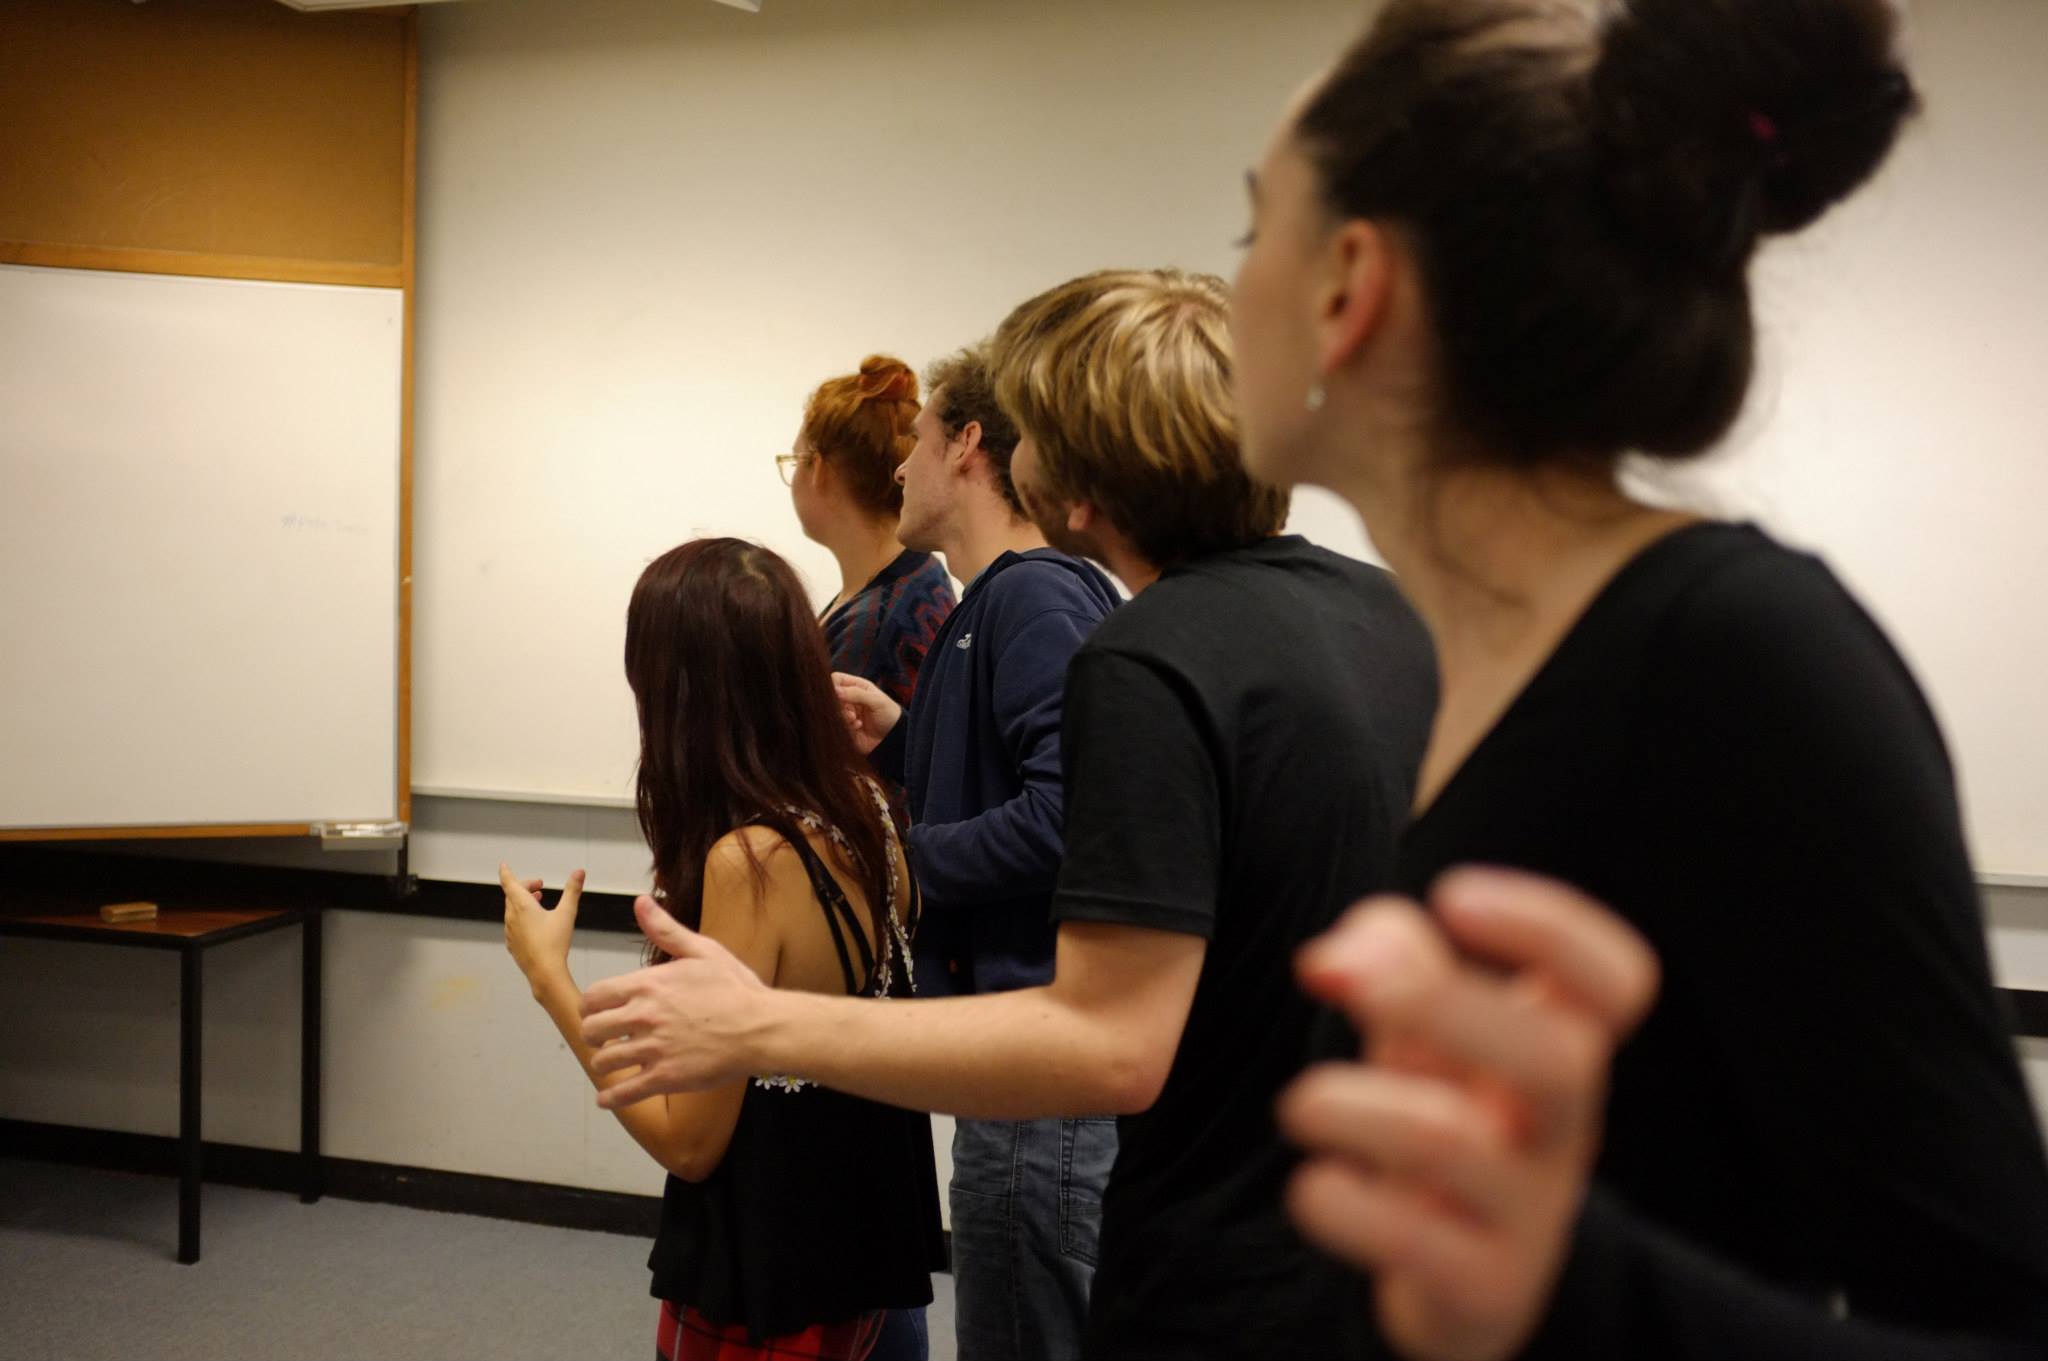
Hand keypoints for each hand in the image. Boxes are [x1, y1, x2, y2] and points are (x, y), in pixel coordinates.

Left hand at [500, 864, 583, 990]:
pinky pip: (513, 925)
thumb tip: (579, 872)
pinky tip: (534, 925)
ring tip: (538, 903)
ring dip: (523, 902)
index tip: (503, 866)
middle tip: (540, 887)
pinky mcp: (512, 944)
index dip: (506, 872)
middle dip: (525, 887)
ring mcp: (510, 932)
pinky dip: (521, 918)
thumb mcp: (567, 913)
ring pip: (512, 910)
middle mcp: (512, 917)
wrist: (545, 973)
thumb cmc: (555, 942)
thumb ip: (572, 891)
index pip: (509, 882)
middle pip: (513, 895)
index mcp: (522, 906)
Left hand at [579, 896, 774, 1106]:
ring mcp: (653, 1049)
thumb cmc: (736, 989)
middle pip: (592, 1031)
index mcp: (648, 985)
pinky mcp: (665, 1077)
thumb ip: (666, 930)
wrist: (763, 1027)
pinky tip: (608, 1098)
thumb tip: (641, 902)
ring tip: (613, 1063)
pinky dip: (611, 1098)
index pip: (594, 997)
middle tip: (604, 1039)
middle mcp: (644, 1016)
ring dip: (605, 1064)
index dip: (590, 1007)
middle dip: (594, 1035)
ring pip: (605, 1062)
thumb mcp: (703, 950)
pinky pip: (624, 1093)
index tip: (596, 1013)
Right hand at [832, 672, 901, 754]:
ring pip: (833, 712)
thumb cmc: (890, 714)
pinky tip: (858, 726)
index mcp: (856, 687)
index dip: (833, 684)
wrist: (894, 737)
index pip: (837, 679)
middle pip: (831, 697)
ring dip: (844, 716)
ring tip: (855, 719)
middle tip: (850, 711)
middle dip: (838, 704)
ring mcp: (846, 714)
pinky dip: (847, 726)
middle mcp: (849, 699)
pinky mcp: (846, 728)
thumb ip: (856, 694)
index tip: (836, 693)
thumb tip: (835, 690)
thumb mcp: (876, 700)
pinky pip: (838, 725)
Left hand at [1278, 869, 1658, 1360]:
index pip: (1616, 983)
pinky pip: (1413, 1240)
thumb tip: (1332, 959)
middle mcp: (1560, 1128)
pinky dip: (1343, 1203)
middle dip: (1442, 1003)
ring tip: (1301, 1105)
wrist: (1456, 1279)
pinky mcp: (1481, 1288)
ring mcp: (1528, 1214)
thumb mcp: (1422, 1028)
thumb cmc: (1441, 1114)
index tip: (1454, 895)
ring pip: (1455, 1143)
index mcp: (1560, 1046)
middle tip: (1341, 981)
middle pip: (1558, 1059)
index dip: (1552, 928)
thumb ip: (1385, 955)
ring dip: (1351, 1105)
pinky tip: (1314, 1187)